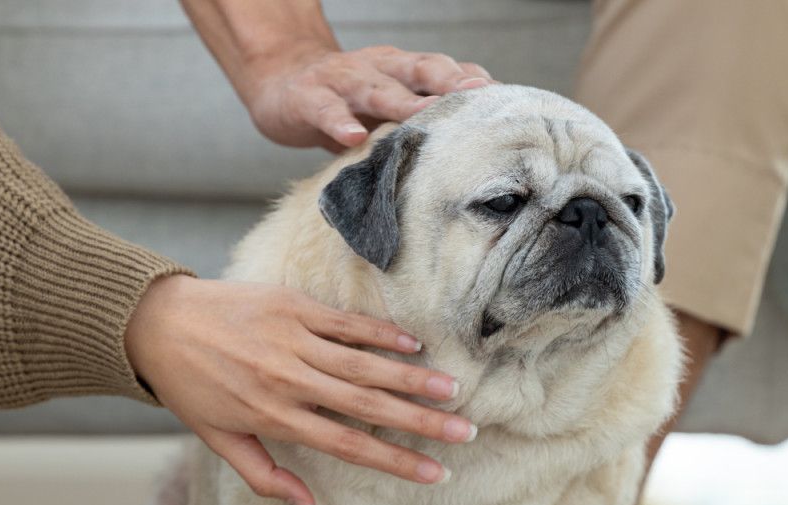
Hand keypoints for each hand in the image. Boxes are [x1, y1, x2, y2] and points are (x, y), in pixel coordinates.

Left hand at [125, 275, 474, 504]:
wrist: (155, 323)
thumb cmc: (189, 387)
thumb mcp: (219, 440)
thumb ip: (265, 476)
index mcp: (273, 418)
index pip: (347, 446)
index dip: (395, 461)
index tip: (435, 473)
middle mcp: (287, 380)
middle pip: (366, 404)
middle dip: (420, 421)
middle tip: (464, 432)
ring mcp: (291, 340)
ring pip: (363, 362)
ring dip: (412, 376)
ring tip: (453, 389)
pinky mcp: (291, 306)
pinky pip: (345, 322)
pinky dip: (380, 332)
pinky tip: (414, 342)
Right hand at [243, 43, 493, 149]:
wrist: (281, 81)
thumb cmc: (346, 100)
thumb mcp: (389, 106)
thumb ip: (424, 122)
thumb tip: (475, 154)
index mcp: (402, 69)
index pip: (445, 71)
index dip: (474, 82)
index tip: (506, 101)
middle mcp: (378, 67)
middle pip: (420, 71)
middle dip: (452, 83)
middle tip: (480, 97)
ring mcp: (341, 79)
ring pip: (375, 87)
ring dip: (401, 102)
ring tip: (424, 116)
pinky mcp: (306, 96)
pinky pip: (324, 108)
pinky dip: (338, 121)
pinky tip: (352, 137)